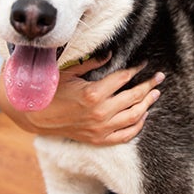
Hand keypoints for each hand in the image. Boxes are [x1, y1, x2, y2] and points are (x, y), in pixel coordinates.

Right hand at [0, 55, 163, 144]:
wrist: (33, 116)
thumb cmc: (50, 91)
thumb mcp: (69, 72)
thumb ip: (91, 63)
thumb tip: (110, 54)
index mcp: (93, 93)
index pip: (124, 78)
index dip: (136, 69)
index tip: (144, 63)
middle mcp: (100, 112)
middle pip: (134, 97)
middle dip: (149, 85)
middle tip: (159, 77)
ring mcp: (100, 128)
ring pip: (134, 117)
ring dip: (147, 104)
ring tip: (155, 93)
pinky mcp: (98, 139)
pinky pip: (125, 135)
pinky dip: (137, 126)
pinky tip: (143, 116)